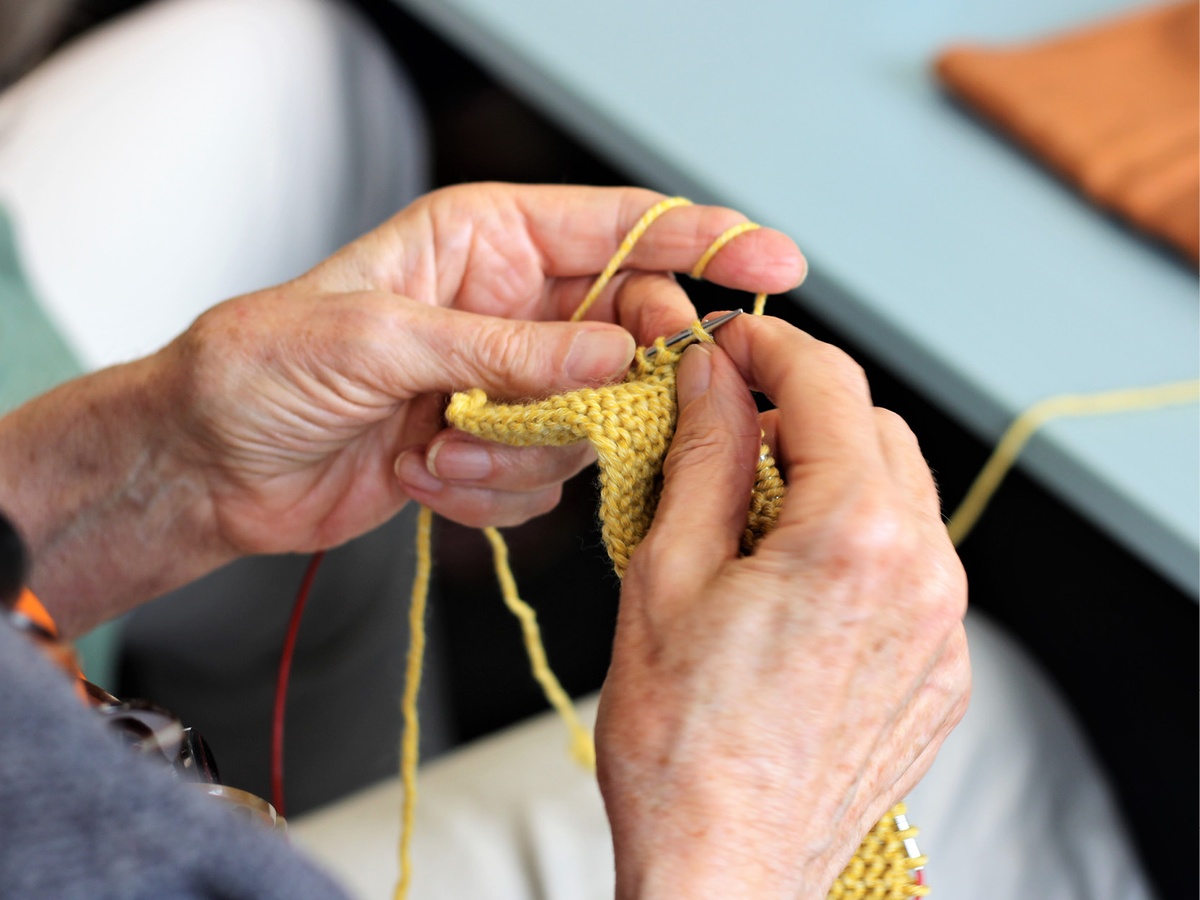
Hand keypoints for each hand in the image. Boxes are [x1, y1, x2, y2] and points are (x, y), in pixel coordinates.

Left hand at [0, 183, 804, 631]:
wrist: (211, 463)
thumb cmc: (265, 366)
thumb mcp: (381, 340)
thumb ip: (510, 351)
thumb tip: (617, 356)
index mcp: (487, 240)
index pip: (620, 227)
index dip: (702, 240)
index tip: (774, 262)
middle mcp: (511, 306)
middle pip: (629, 332)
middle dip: (620, 381)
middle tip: (603, 408)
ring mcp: (509, 382)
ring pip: (592, 420)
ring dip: (522, 450)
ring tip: (437, 446)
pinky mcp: (494, 449)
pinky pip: (548, 479)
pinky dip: (492, 492)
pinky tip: (423, 477)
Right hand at [595, 316, 969, 897]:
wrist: (720, 866)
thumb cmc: (679, 737)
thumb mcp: (668, 570)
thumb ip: (704, 454)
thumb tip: (710, 377)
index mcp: (856, 536)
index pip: (828, 386)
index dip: (771, 346)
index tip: (729, 342)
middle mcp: (924, 573)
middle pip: (877, 431)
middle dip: (804, 408)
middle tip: (729, 424)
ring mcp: (944, 628)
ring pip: (901, 495)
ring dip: (834, 472)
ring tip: (753, 505)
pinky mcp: (942, 671)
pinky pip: (913, 565)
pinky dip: (859, 538)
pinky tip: (793, 574)